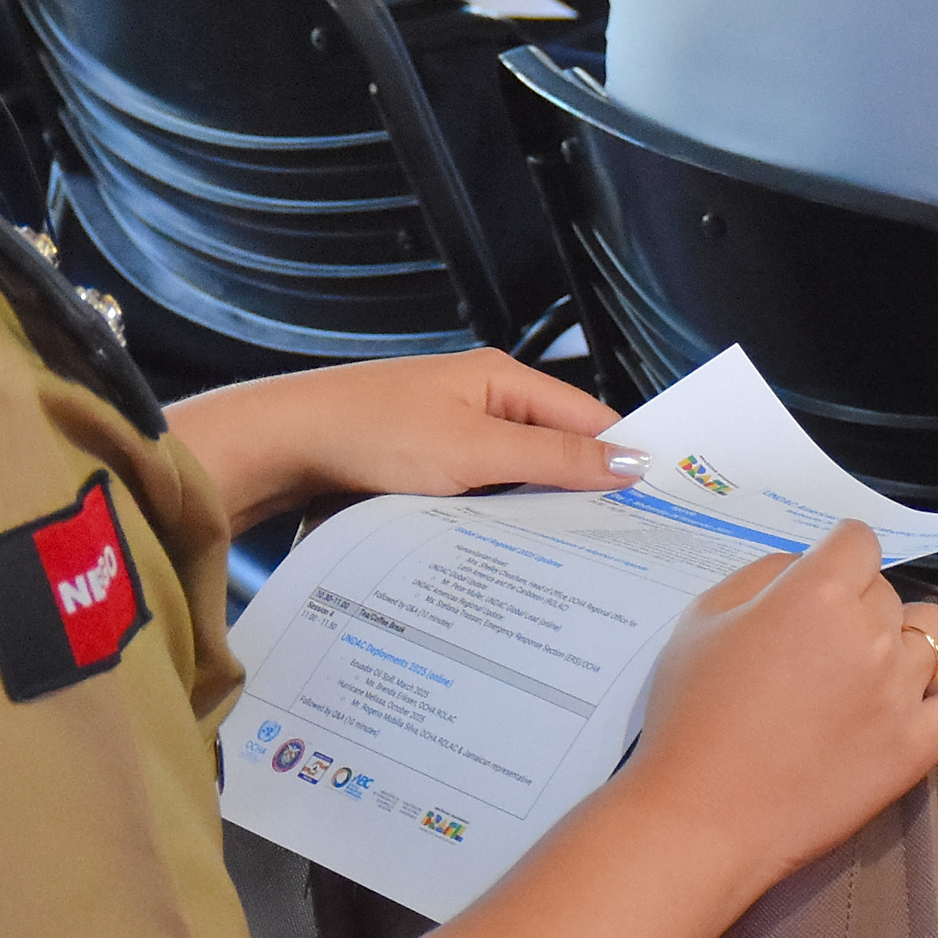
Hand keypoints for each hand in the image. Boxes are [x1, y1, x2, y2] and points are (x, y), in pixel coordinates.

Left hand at [170, 348, 621, 526]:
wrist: (280, 447)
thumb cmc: (364, 433)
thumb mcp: (471, 450)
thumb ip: (552, 456)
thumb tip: (626, 462)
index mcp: (499, 380)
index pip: (589, 418)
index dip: (623, 461)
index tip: (657, 507)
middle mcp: (477, 401)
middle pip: (554, 451)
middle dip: (580, 495)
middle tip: (617, 548)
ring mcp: (448, 435)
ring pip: (515, 481)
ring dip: (533, 513)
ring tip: (563, 557)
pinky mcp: (421, 468)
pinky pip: (478, 496)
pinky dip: (493, 521)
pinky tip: (500, 552)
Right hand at [620, 523, 937, 888]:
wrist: (704, 815)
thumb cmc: (691, 717)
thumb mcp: (701, 619)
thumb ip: (759, 578)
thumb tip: (801, 570)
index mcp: (816, 593)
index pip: (857, 540)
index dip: (837, 552)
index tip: (824, 574)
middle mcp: (870, 634)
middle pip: (886, 590)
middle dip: (855, 603)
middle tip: (815, 641)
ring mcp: (901, 692)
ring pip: (931, 634)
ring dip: (900, 639)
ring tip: (863, 669)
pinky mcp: (917, 747)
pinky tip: (904, 705)